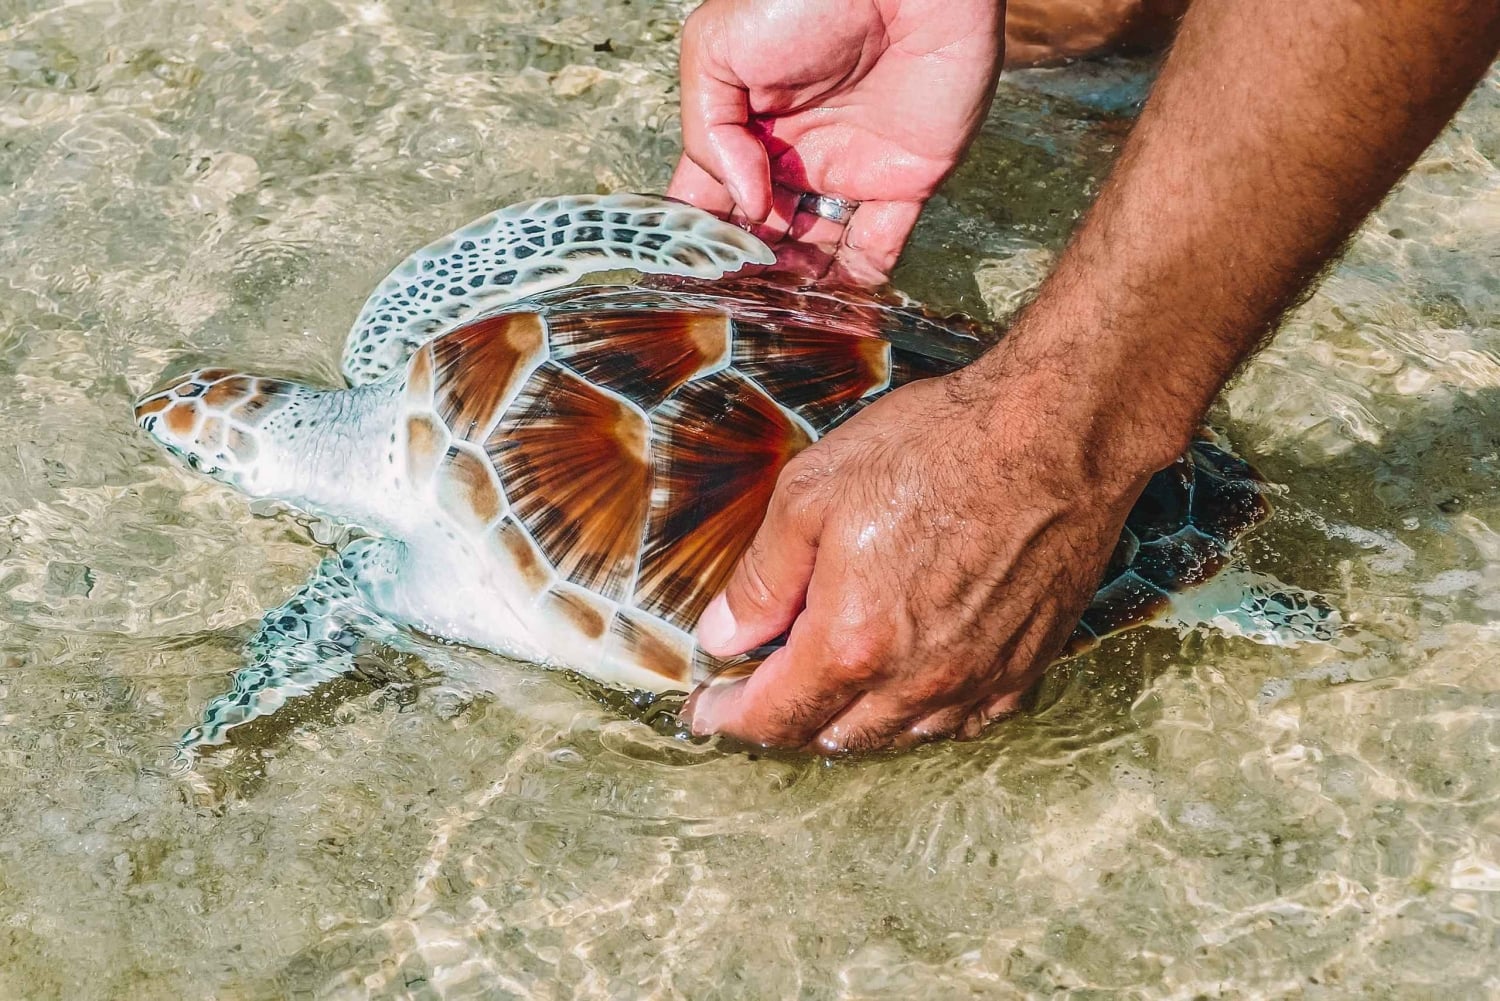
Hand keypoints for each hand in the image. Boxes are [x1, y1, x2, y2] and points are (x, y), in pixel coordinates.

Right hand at [667, 0, 1001, 284]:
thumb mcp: (718, 49)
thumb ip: (709, 132)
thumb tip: (743, 204)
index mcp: (746, 128)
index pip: (711, 197)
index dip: (697, 236)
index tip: (685, 275)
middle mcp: (794, 158)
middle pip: (764, 235)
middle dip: (749, 272)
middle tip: (735, 306)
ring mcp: (851, 172)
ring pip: (817, 251)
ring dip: (798, 288)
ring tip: (777, 319)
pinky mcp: (907, 182)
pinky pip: (882, 247)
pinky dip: (860, 285)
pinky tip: (833, 312)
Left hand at [683, 363, 1152, 751]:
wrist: (1057, 433)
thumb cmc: (938, 449)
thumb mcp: (812, 494)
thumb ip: (762, 580)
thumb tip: (725, 636)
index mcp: (853, 642)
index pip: (773, 716)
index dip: (729, 717)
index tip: (707, 709)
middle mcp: (916, 681)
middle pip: (832, 736)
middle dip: (786, 720)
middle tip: (761, 687)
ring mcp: (977, 680)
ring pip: (898, 736)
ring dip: (852, 721)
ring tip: (829, 685)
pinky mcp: (1025, 664)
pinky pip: (962, 720)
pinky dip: (921, 715)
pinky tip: (908, 683)